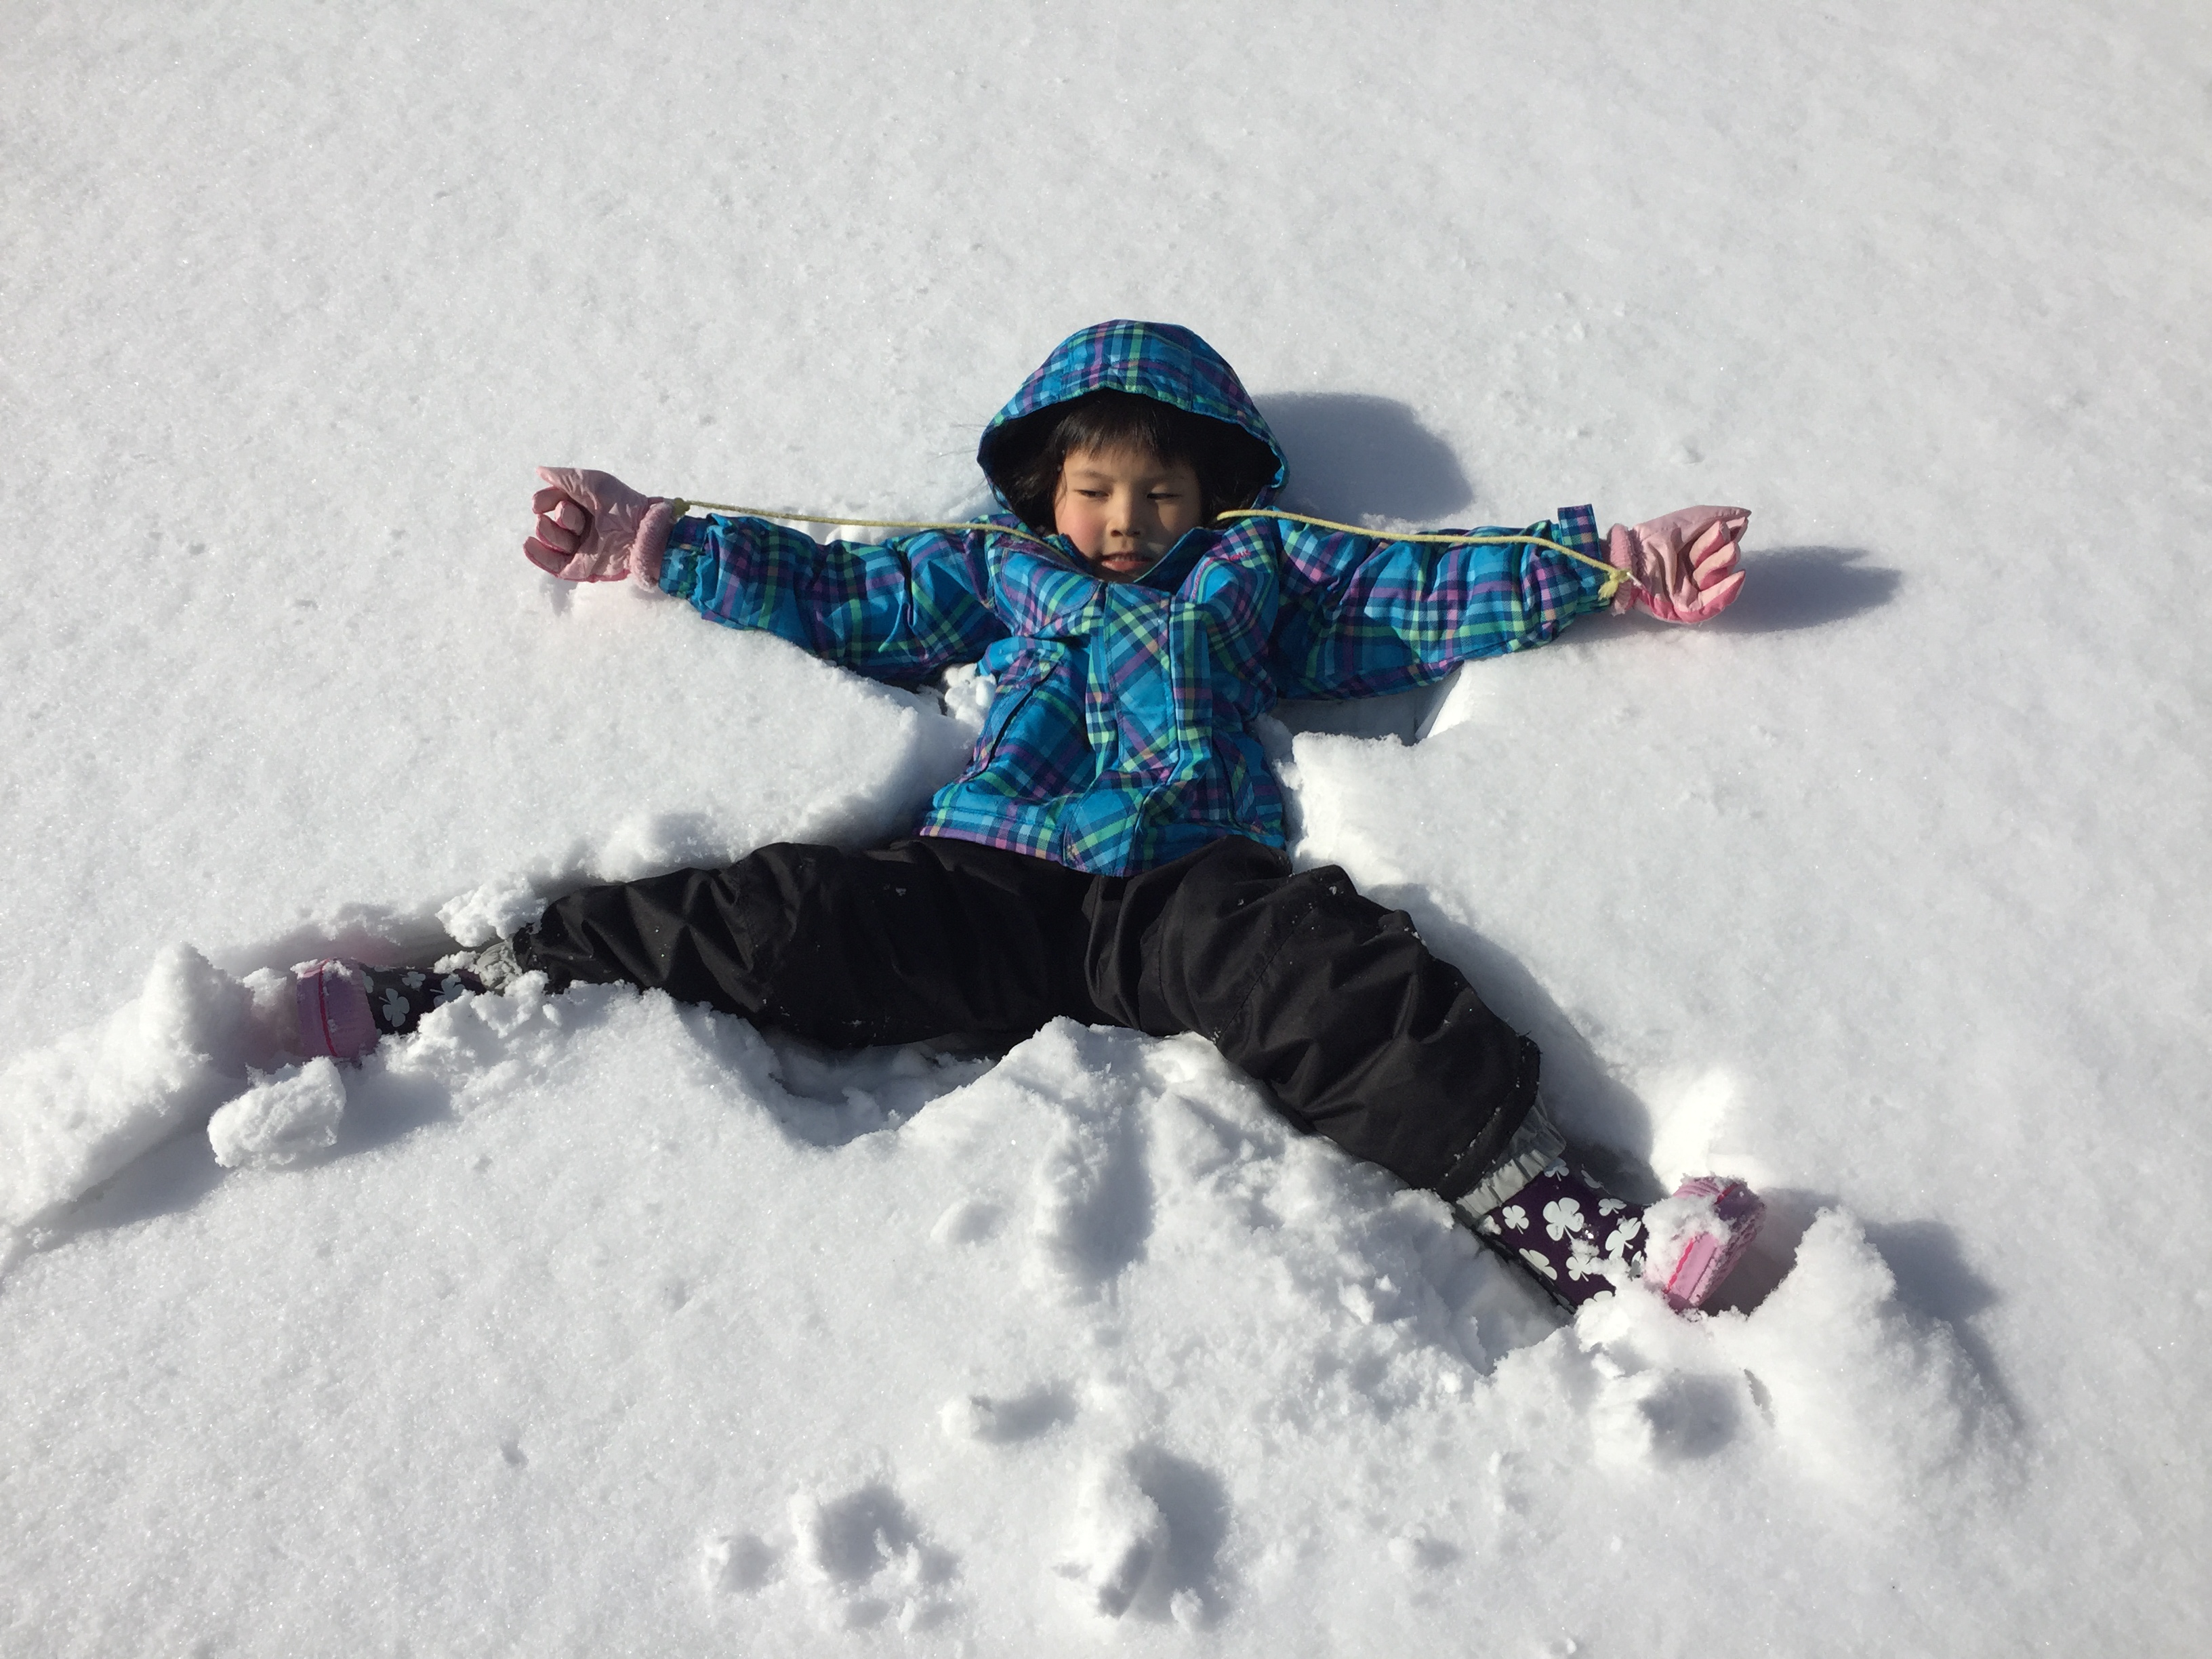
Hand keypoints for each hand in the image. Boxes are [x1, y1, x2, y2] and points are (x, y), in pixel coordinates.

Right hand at [525, 466, 673, 584]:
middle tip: (570, 513)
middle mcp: (579, 528)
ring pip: (551, 543)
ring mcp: (580, 548)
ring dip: (549, 533)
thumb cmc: (621, 503)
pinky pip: (554, 566)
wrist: (641, 530)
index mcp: (581, 507)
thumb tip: (539, 471)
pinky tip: (528, 544)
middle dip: (557, 517)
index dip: (544, 501)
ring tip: (559, 529)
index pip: (552, 504)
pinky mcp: (581, 568)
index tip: (540, 503)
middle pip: (551, 523)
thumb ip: (565, 477)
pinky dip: (538, 556)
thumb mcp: (593, 482)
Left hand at [1607, 506, 1747, 624]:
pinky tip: (1738, 577)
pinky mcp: (1688, 609)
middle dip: (1723, 549)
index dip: (1730, 536)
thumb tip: (1746, 515)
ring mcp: (1693, 590)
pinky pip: (1714, 605)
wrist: (1629, 559)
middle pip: (1724, 562)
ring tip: (1727, 550)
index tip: (1734, 525)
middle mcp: (1697, 571)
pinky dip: (1728, 591)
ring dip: (1724, 563)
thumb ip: (1717, 516)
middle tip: (1718, 535)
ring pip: (1720, 580)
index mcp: (1698, 552)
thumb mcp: (1687, 521)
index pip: (1725, 546)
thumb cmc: (1654, 537)